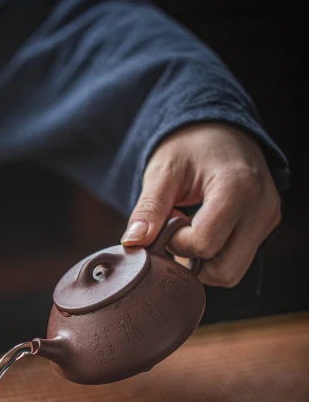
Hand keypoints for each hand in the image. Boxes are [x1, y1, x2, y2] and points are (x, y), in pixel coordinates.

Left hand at [121, 123, 280, 286]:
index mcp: (238, 188)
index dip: (176, 242)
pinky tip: (205, 230)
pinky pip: (238, 261)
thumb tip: (133, 242)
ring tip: (191, 230)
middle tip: (178, 232)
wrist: (219, 129)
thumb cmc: (190, 145)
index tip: (169, 218)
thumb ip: (148, 207)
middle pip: (224, 271)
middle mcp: (262, 207)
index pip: (204, 245)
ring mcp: (268, 219)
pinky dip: (215, 255)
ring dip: (203, 262)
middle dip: (192, 261)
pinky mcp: (267, 225)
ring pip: (232, 273)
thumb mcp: (163, 170)